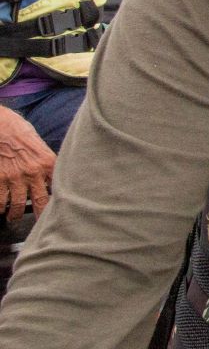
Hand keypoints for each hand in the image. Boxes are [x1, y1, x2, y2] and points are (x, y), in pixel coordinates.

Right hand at [0, 104, 54, 221]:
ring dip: (14, 214)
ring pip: (16, 205)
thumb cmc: (19, 131)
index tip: (61, 211)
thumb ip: (45, 162)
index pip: (58, 187)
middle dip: (39, 215)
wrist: (0, 124)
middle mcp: (33, 172)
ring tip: (13, 218)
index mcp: (48, 162)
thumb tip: (50, 177)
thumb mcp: (39, 145)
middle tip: (39, 224)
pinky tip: (0, 209)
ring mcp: (14, 177)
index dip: (59, 201)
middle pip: (40, 201)